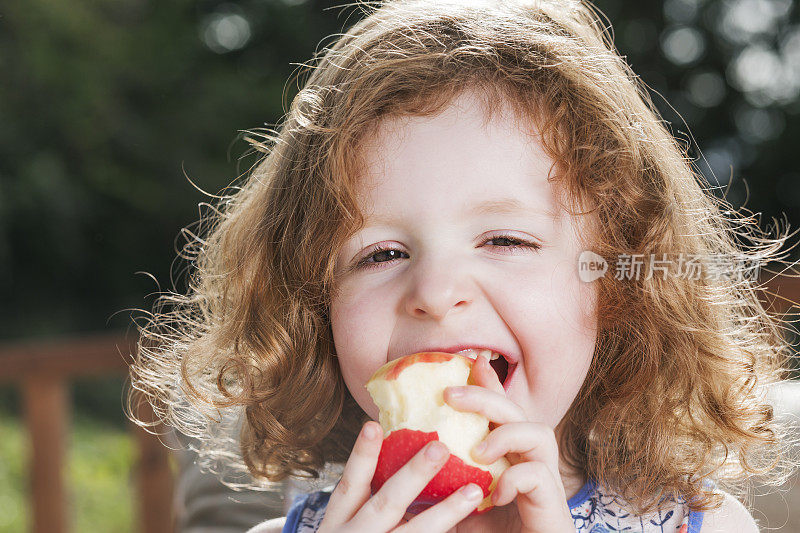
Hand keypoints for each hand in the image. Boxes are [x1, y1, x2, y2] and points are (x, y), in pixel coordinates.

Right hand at [317, 420, 484, 531]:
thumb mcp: (342, 531)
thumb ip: (366, 502)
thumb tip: (390, 453)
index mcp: (337, 527)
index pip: (349, 487)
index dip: (361, 456)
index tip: (375, 425)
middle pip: (386, 505)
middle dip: (413, 476)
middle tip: (440, 447)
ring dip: (446, 514)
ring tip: (474, 491)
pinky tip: (480, 531)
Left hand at [442, 356, 574, 532]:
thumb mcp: (459, 506)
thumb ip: (443, 484)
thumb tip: (401, 467)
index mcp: (510, 457)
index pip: (501, 411)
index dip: (489, 383)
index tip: (469, 361)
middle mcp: (531, 462)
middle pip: (517, 413)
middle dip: (486, 396)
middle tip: (449, 395)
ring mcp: (546, 482)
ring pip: (539, 434)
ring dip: (505, 434)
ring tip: (477, 451)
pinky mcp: (553, 504)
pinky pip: (540, 476)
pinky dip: (516, 479)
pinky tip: (496, 494)